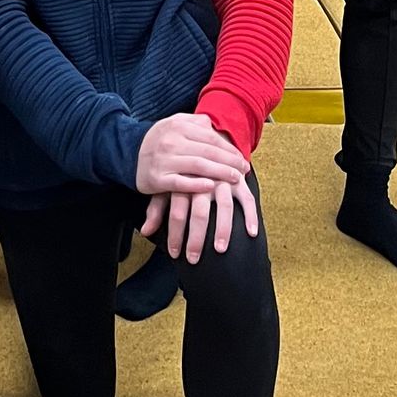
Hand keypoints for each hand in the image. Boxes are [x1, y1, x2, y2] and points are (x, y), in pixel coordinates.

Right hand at [134, 110, 250, 198]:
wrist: (126, 152)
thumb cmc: (157, 140)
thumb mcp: (173, 124)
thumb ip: (194, 122)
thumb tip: (212, 123)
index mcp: (178, 126)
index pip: (210, 137)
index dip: (229, 148)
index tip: (242, 158)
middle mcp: (172, 141)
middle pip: (208, 151)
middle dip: (230, 161)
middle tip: (244, 170)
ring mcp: (164, 160)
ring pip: (198, 166)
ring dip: (220, 173)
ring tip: (236, 179)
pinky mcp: (157, 178)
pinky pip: (180, 182)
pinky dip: (197, 184)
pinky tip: (211, 187)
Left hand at [142, 174, 258, 262]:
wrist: (201, 138)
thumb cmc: (181, 169)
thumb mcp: (167, 184)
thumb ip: (157, 208)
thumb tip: (145, 232)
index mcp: (183, 181)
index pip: (177, 211)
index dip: (175, 234)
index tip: (175, 254)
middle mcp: (203, 179)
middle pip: (199, 211)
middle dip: (196, 237)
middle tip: (194, 259)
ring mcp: (223, 179)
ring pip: (224, 205)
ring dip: (223, 228)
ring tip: (220, 249)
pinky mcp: (239, 179)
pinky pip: (247, 198)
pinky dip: (250, 215)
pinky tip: (251, 233)